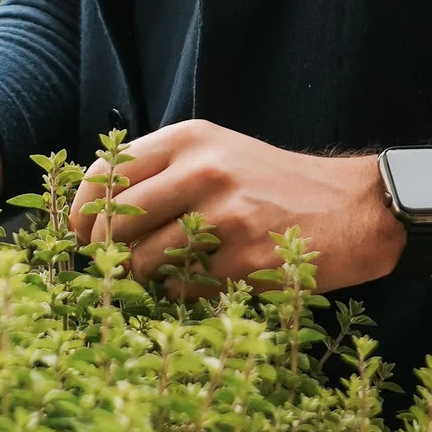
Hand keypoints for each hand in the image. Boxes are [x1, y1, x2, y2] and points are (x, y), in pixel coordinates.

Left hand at [70, 120, 401, 291]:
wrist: (354, 208)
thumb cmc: (273, 185)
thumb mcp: (218, 152)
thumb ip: (161, 169)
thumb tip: (93, 208)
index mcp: (190, 139)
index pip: (108, 173)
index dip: (81, 209)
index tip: (77, 232)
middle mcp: (204, 171)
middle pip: (115, 221)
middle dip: (103, 250)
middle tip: (108, 264)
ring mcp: (226, 218)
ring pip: (144, 260)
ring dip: (140, 276)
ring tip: (156, 275)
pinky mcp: (246, 262)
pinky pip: (183, 288)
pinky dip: (179, 292)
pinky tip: (200, 282)